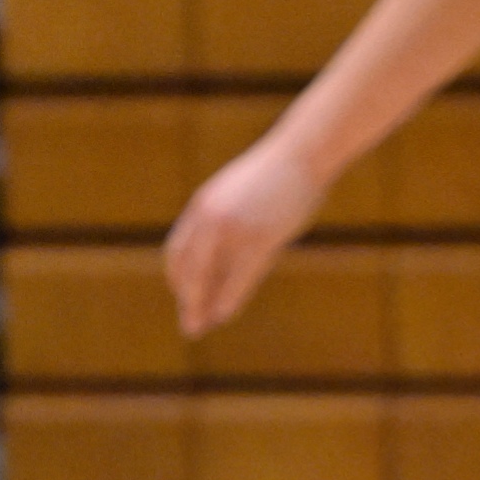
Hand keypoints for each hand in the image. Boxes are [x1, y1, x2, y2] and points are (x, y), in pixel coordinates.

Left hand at [163, 140, 326, 337]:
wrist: (301, 152)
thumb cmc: (277, 173)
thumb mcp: (242, 194)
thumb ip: (228, 217)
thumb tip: (224, 244)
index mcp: (202, 206)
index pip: (179, 250)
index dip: (179, 277)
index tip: (183, 296)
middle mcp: (209, 218)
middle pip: (187, 267)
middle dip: (186, 298)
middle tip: (188, 323)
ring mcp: (232, 227)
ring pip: (207, 275)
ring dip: (201, 304)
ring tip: (199, 327)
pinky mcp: (259, 236)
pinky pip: (238, 276)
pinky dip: (228, 298)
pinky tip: (224, 315)